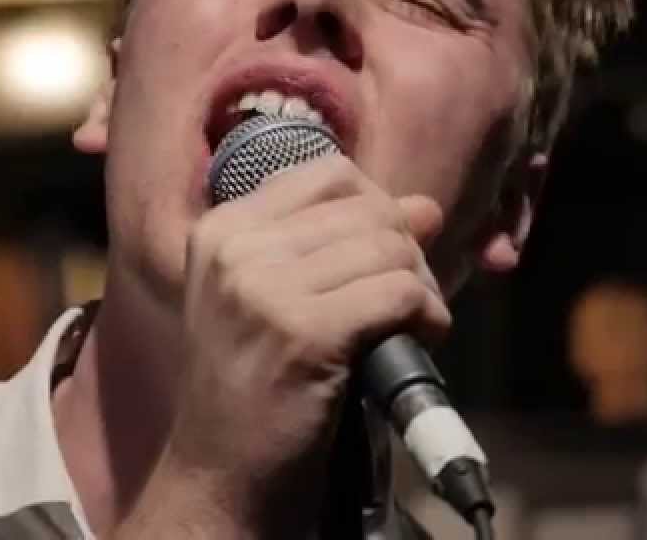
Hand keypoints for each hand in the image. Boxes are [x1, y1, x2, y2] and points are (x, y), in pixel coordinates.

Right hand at [116, 154, 449, 538]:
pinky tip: (412, 342)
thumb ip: (336, 245)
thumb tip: (423, 207)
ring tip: (406, 327)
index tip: (378, 258)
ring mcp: (265, 288)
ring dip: (419, 289)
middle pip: (368, 210)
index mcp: (223, 229)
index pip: (329, 174)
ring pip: (391, 248)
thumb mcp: (271, 297)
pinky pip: (399, 292)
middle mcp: (236, 248)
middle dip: (406, 253)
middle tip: (402, 303)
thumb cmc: (253, 385)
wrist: (221, 473)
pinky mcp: (303, 331)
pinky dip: (425, 317)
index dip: (375, 209)